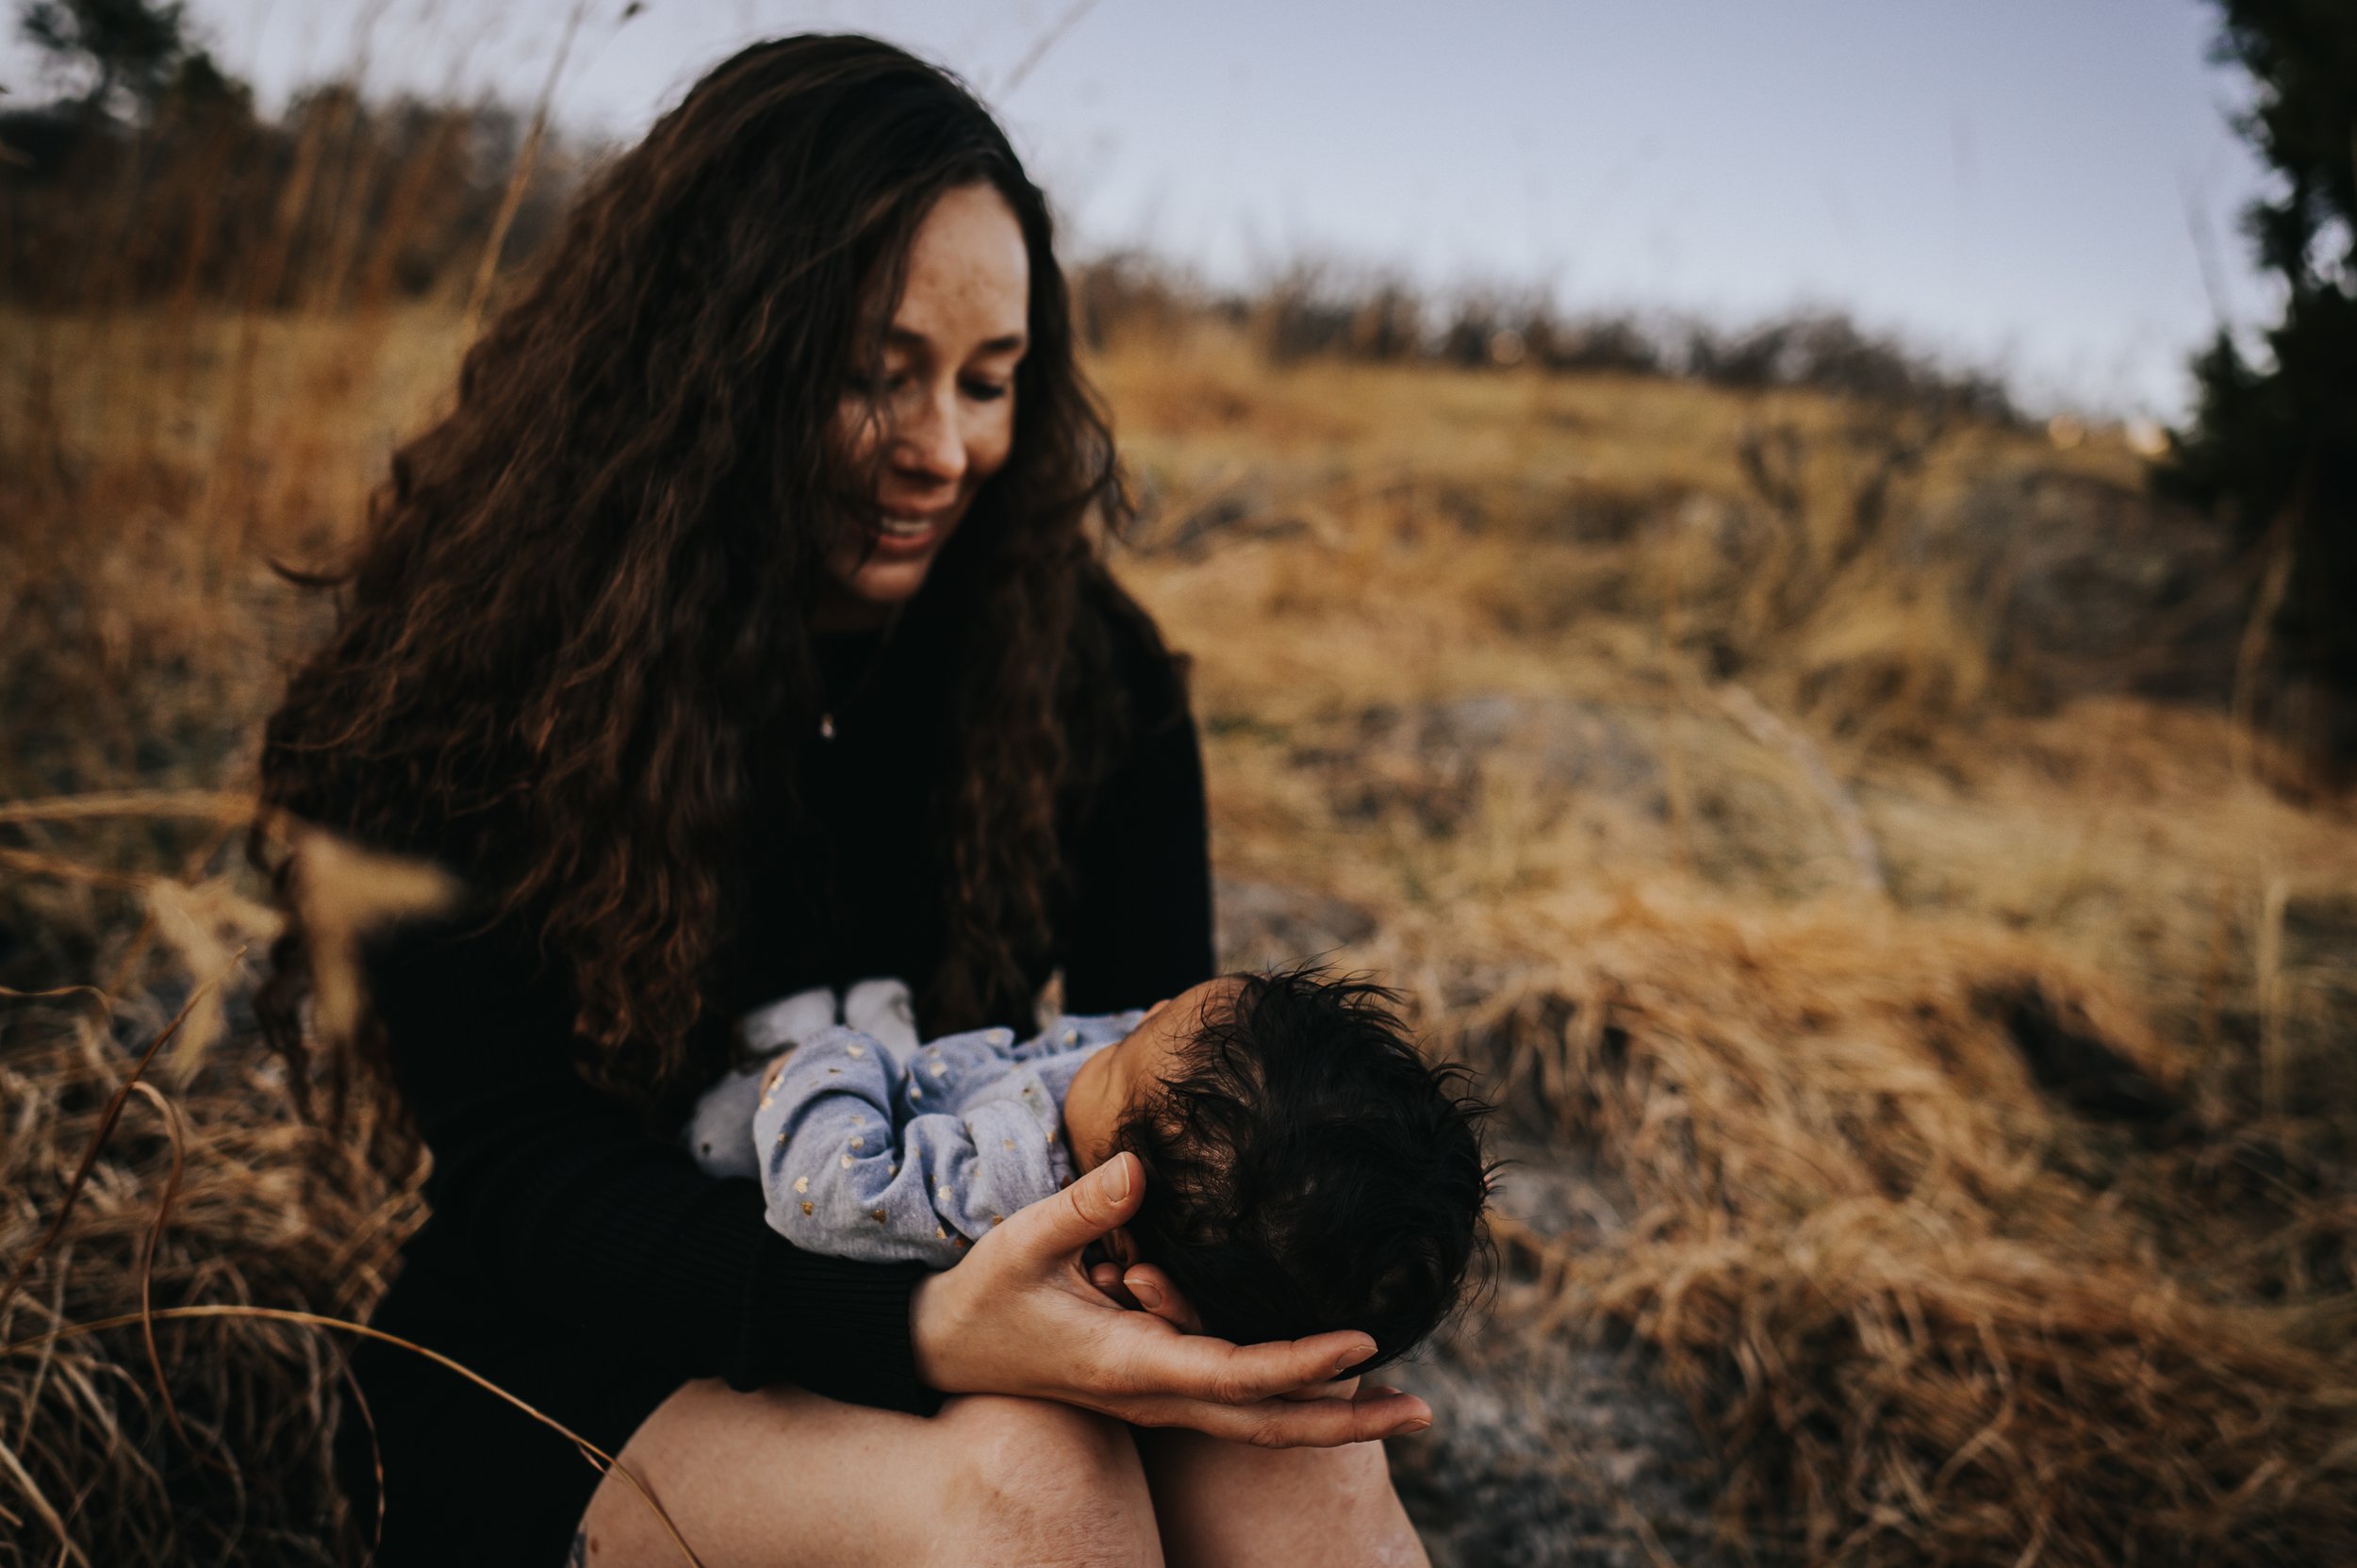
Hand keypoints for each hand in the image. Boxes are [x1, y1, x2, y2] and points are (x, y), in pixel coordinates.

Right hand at [910, 1153, 1431, 1446]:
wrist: (941, 1348)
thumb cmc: (983, 1294)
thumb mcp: (1020, 1244)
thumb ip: (1082, 1206)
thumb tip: (1138, 1165)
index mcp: (1130, 1364)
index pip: (1235, 1374)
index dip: (1301, 1363)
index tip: (1361, 1343)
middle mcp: (1155, 1393)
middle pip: (1267, 1422)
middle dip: (1346, 1421)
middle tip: (1425, 1411)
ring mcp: (1159, 1397)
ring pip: (1258, 1421)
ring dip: (1331, 1415)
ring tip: (1404, 1402)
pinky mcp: (1157, 1385)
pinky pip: (1237, 1401)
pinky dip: (1292, 1395)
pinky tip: (1336, 1374)